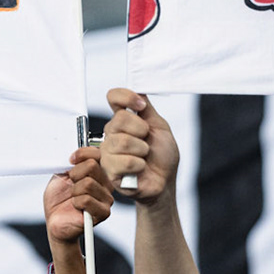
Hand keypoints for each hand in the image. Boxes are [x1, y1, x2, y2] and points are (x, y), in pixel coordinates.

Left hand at [44, 145, 112, 242]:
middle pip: (92, 166)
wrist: (56, 222)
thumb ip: (70, 163)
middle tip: (71, 186)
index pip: (97, 153)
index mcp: (97, 172)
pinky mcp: (103, 212)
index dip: (81, 154)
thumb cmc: (59, 200)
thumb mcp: (60, 175)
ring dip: (73, 191)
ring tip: (73, 199)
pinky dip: (75, 202)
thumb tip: (77, 153)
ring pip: (88, 183)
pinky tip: (76, 207)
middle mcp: (105, 184)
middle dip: (74, 175)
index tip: (70, 161)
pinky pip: (86, 199)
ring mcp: (106, 198)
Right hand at [101, 89, 177, 203]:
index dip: (126, 97)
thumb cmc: (162, 156)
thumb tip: (139, 91)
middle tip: (147, 142)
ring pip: (121, 142)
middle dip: (141, 131)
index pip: (114, 97)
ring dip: (142, 150)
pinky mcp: (109, 170)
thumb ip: (147, 109)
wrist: (165, 181)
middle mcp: (112, 133)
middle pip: (119, 119)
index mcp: (123, 120)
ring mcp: (108, 152)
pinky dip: (139, 165)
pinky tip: (140, 169)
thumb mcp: (159, 127)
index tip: (141, 106)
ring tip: (144, 157)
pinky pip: (123, 161)